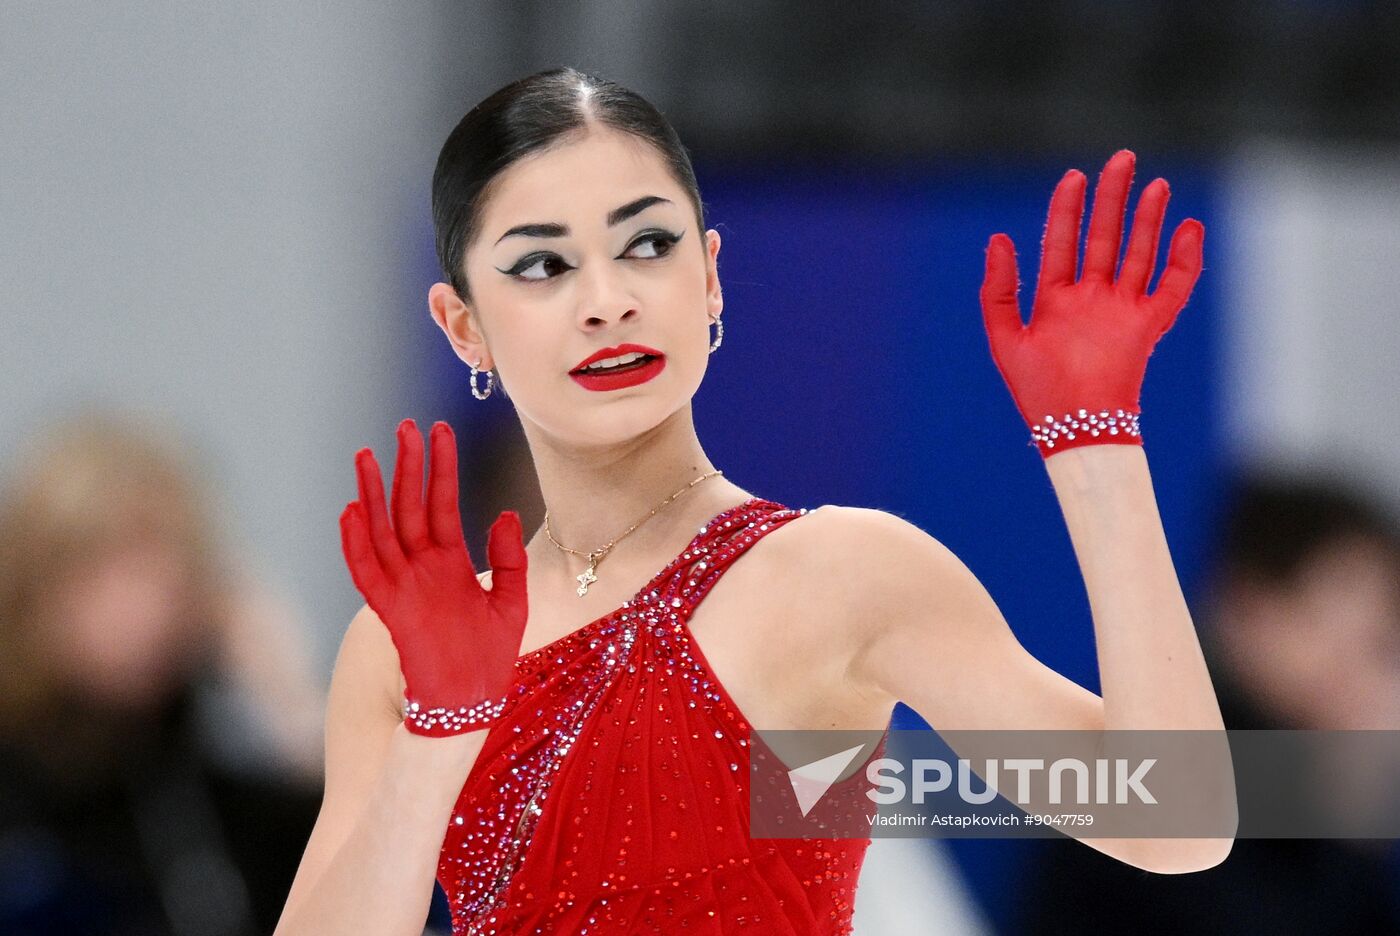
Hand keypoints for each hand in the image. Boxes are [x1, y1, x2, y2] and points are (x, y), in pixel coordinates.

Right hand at [339, 418, 527, 735]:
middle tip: (404, 426)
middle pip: (409, 507)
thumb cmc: (491, 655)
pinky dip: (356, 544)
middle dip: (406, 467)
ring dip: (372, 494)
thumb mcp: (513, 600)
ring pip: (382, 531)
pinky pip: (367, 572)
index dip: (441, 467)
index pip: (441, 502)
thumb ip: (509, 558)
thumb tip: (505, 513)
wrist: (473, 701)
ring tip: (366, 455)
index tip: (438, 429)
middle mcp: (423, 567)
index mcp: (451, 561)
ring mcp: (404, 586)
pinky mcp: (391, 611)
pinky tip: (350, 511)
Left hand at [979, 149, 1203, 457]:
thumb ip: (999, 289)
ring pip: (1138, 253)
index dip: (1068, 208)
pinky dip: (1184, 259)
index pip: (1064, 241)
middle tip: (1122, 159)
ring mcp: (1121, 310)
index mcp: (1056, 299)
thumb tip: (998, 238)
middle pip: (1105, 237)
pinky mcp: (1147, 326)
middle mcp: (1091, 299)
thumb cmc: (1036, 391)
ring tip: (1155, 184)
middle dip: (1113, 199)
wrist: (1073, 428)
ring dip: (1147, 220)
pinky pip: (1173, 287)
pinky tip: (1189, 228)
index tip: (1074, 176)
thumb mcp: (1005, 337)